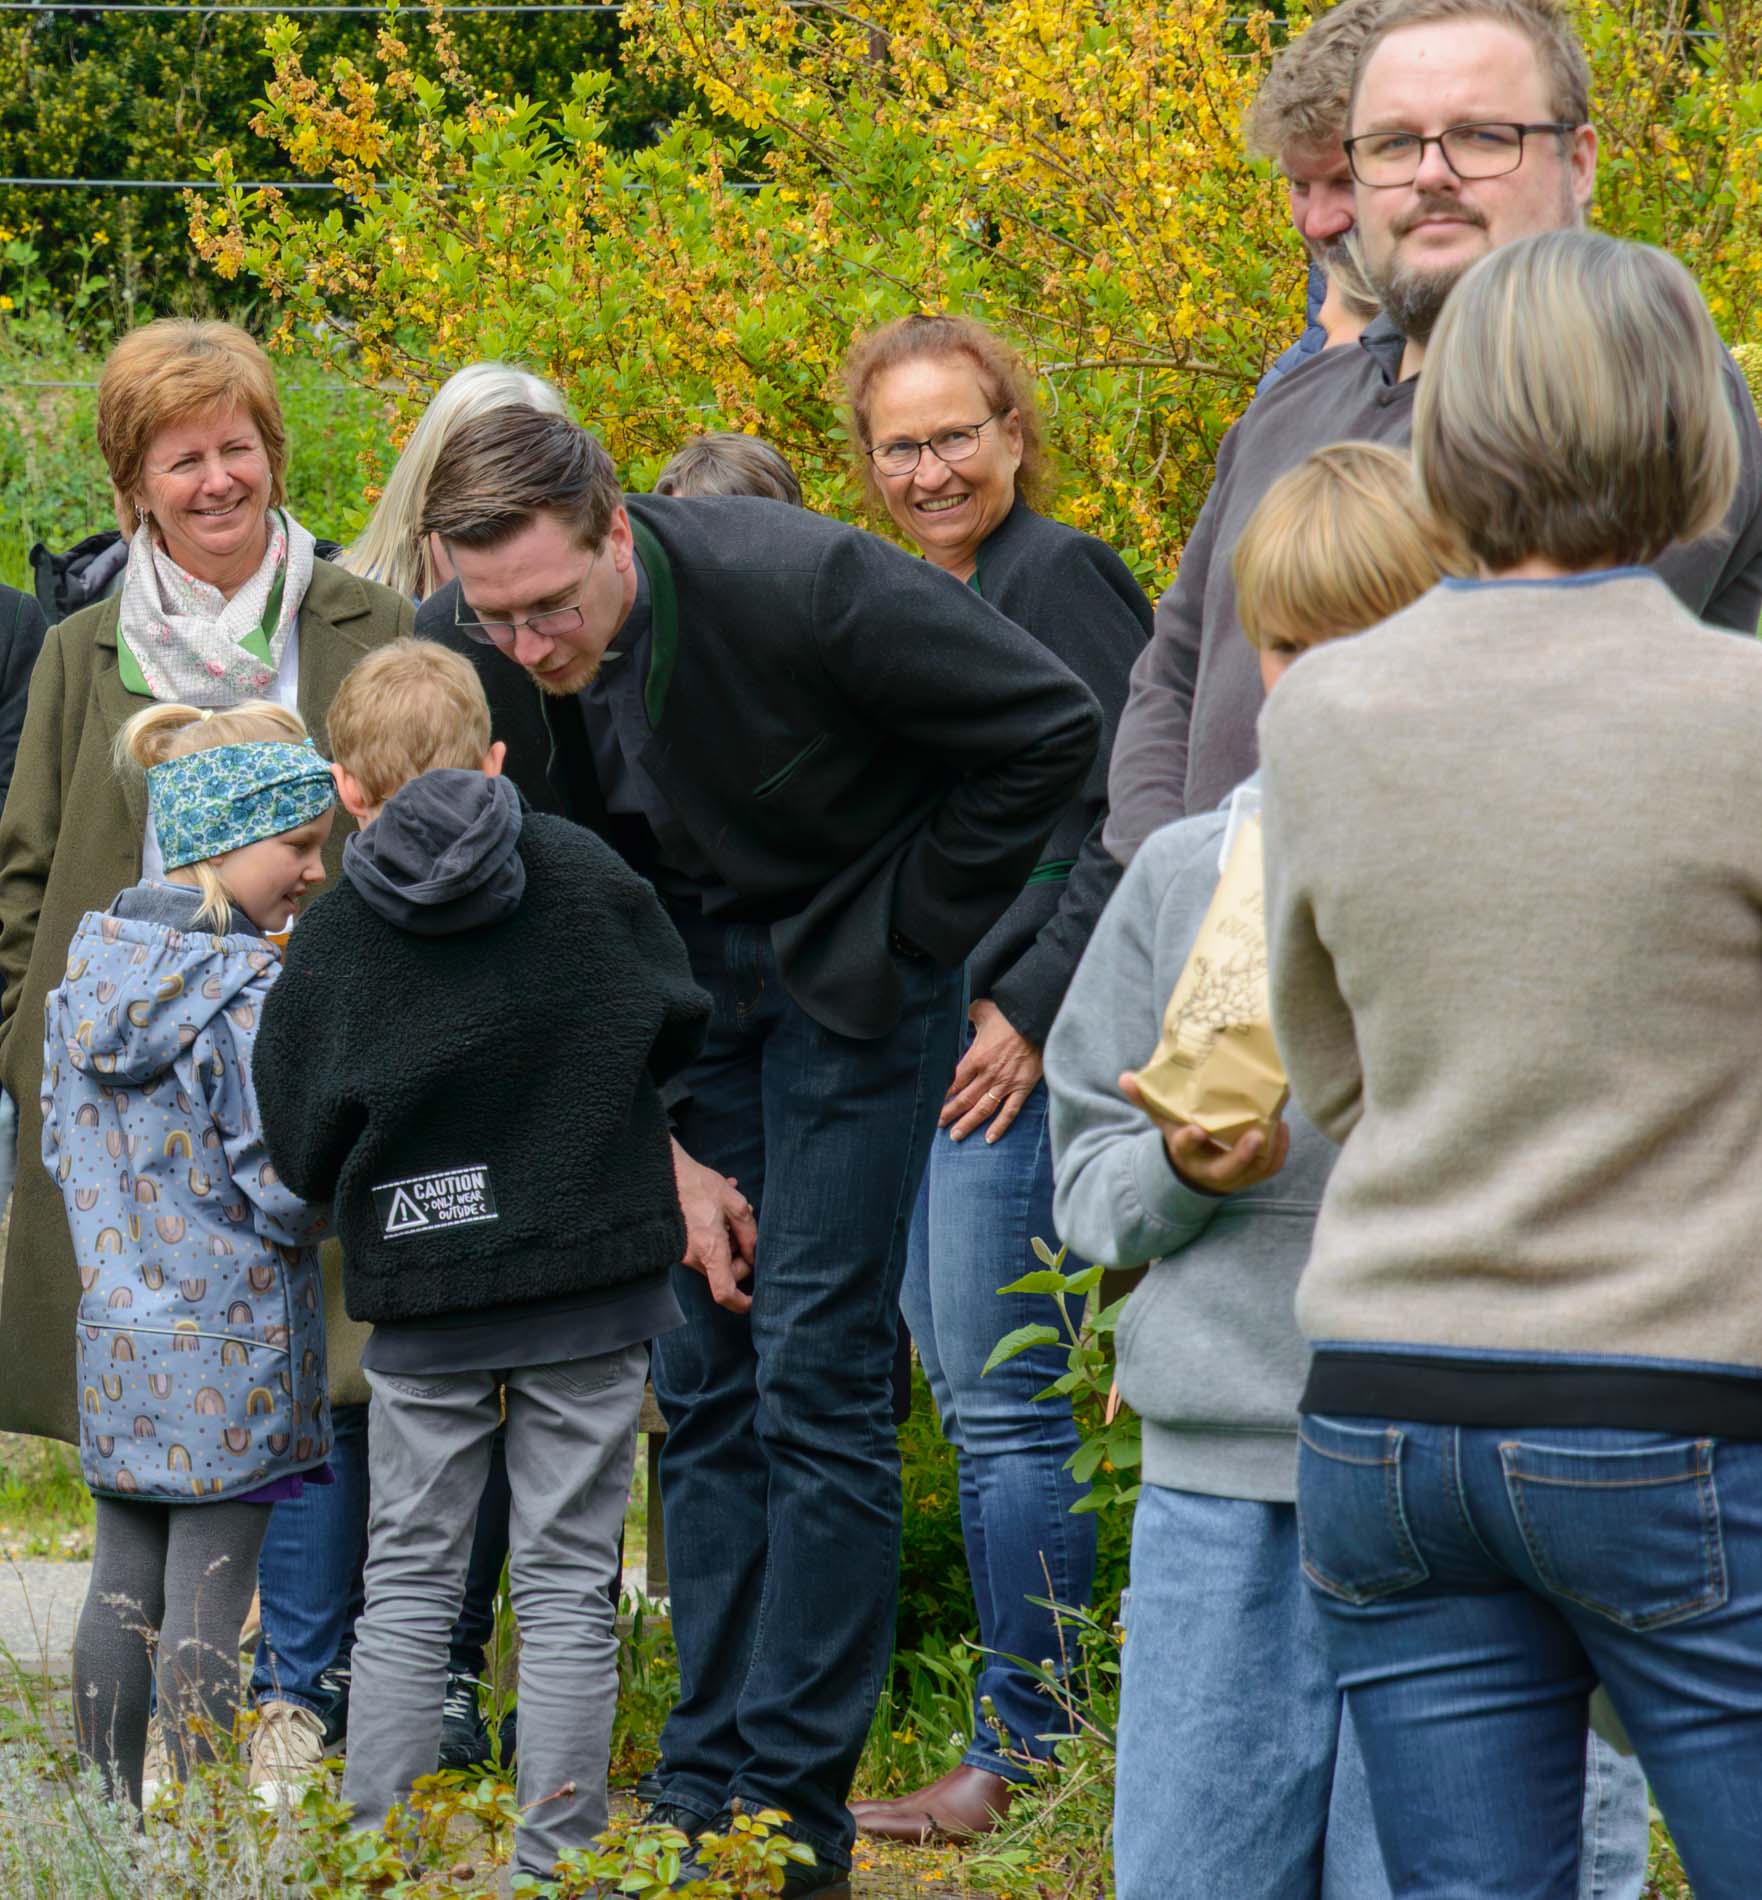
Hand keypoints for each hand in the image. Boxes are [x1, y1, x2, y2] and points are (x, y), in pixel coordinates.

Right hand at [671, 1138, 756, 1312]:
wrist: (660, 1175)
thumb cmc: (696, 1185)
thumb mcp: (733, 1203)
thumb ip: (749, 1232)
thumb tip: (754, 1254)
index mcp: (710, 1250)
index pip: (724, 1292)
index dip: (740, 1302)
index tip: (752, 1300)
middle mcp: (693, 1257)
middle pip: (725, 1273)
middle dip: (740, 1255)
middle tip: (744, 1228)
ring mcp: (684, 1252)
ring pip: (715, 1258)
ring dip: (728, 1240)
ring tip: (732, 1211)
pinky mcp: (678, 1244)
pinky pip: (703, 1248)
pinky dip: (716, 1234)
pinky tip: (719, 1209)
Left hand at [942, 998, 1042, 1143]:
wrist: (1037, 1020)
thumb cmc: (1009, 1015)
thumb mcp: (983, 1010)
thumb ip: (967, 1014)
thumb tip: (958, 1011)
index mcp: (976, 1058)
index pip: (953, 1082)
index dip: (942, 1096)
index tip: (932, 1105)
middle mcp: (988, 1074)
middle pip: (964, 1099)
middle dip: (949, 1113)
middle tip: (938, 1125)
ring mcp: (1006, 1083)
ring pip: (983, 1109)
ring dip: (968, 1123)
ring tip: (956, 1136)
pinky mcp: (1023, 1087)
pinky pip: (1010, 1111)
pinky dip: (1000, 1126)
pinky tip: (989, 1138)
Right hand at [1117, 1071, 1289, 1193]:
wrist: (1197, 1168)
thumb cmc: (1182, 1133)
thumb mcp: (1163, 1118)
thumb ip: (1147, 1099)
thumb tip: (1125, 1077)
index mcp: (1186, 1152)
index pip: (1185, 1147)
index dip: (1189, 1140)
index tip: (1196, 1130)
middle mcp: (1210, 1168)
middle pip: (1226, 1170)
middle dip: (1241, 1156)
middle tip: (1256, 1136)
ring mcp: (1235, 1175)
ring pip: (1254, 1171)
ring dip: (1267, 1152)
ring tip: (1276, 1124)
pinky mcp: (1253, 1175)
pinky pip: (1270, 1169)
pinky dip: (1280, 1151)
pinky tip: (1283, 1127)